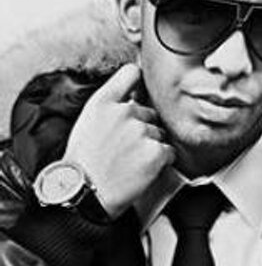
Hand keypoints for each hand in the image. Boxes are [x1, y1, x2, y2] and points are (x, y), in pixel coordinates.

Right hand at [62, 64, 174, 218]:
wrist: (85, 194)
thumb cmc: (85, 160)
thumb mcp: (88, 120)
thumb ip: (110, 102)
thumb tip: (132, 94)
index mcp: (104, 102)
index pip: (131, 73)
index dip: (137, 80)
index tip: (139, 90)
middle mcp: (125, 112)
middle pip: (150, 111)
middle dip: (143, 126)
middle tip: (124, 146)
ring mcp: (142, 131)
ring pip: (159, 132)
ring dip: (151, 145)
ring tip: (130, 160)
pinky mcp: (155, 152)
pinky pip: (169, 151)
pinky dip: (161, 160)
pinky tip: (142, 168)